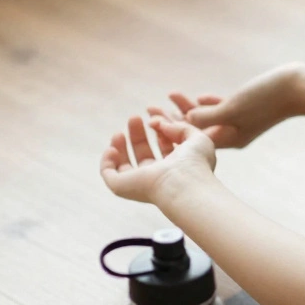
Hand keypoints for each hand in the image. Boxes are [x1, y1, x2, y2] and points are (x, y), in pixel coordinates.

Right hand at [100, 115, 216, 204]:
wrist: (183, 183)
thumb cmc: (195, 164)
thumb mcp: (197, 138)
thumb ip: (181, 127)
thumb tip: (159, 123)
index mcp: (178, 170)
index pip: (166, 152)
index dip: (161, 134)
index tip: (157, 121)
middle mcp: (159, 178)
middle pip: (144, 156)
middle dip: (138, 135)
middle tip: (135, 117)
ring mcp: (140, 184)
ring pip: (124, 166)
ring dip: (120, 146)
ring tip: (119, 131)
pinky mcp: (123, 187)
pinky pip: (109, 175)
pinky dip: (106, 160)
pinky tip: (113, 148)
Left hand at [149, 62, 304, 149]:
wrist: (300, 89)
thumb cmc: (266, 98)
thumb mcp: (231, 108)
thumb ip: (207, 115)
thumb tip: (185, 120)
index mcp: (230, 138)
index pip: (192, 138)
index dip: (170, 129)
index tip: (151, 119)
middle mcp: (234, 134)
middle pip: (197, 130)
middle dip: (174, 120)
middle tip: (150, 110)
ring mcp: (243, 123)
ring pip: (209, 119)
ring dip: (189, 109)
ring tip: (170, 98)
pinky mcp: (251, 111)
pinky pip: (224, 111)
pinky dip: (210, 105)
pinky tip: (199, 97)